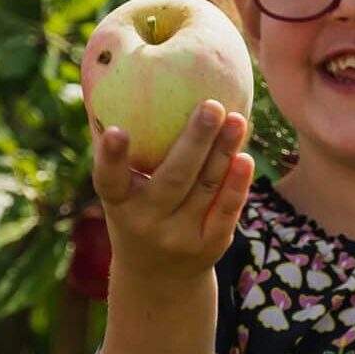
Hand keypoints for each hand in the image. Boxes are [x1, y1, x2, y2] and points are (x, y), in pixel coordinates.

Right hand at [92, 101, 253, 289]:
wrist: (158, 277)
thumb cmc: (137, 210)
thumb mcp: (121, 189)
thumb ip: (119, 148)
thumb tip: (112, 76)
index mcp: (118, 204)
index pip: (109, 180)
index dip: (111, 157)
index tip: (116, 131)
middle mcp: (146, 222)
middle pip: (173, 179)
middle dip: (194, 141)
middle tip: (211, 105)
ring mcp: (179, 237)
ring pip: (205, 189)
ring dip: (223, 152)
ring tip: (236, 118)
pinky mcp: (209, 246)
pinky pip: (225, 211)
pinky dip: (236, 185)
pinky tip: (245, 157)